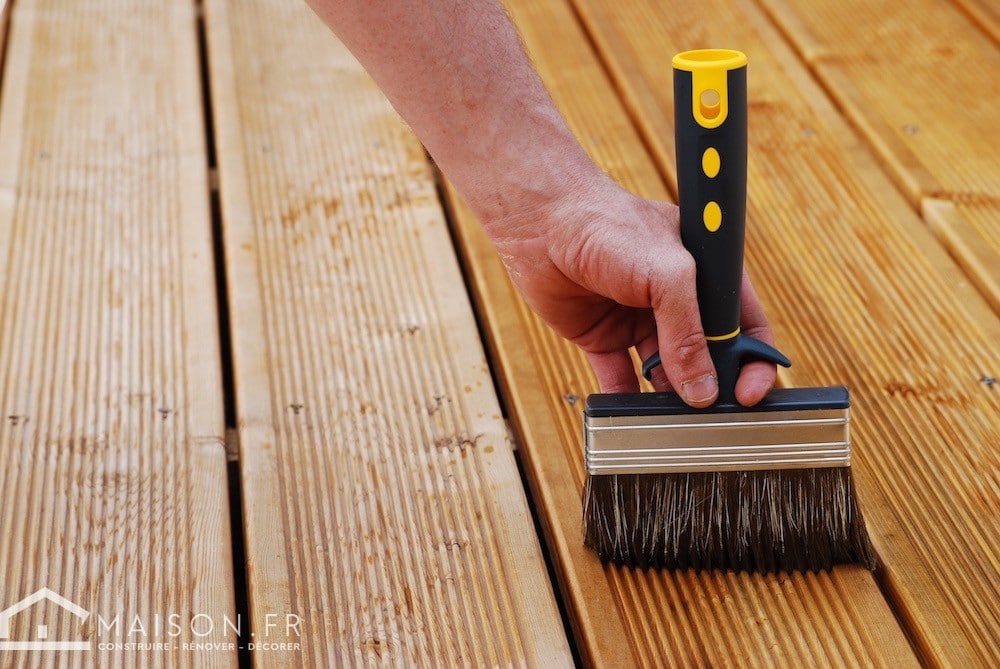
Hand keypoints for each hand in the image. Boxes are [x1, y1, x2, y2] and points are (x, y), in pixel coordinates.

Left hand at [490, 174, 776, 406]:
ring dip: (670, 398)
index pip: (743, 324)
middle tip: (712, 417)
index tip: (750, 393)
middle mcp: (675, 300)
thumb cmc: (608, 225)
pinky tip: (631, 417)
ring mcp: (638, 319)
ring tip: (672, 421)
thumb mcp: (667, 274)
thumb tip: (704, 389)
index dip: (753, 359)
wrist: (541, 220)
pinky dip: (625, 400)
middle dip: (712, 385)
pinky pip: (619, 376)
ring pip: (665, 372)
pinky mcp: (602, 335)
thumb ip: (688, 331)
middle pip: (707, 354)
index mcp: (704, 274)